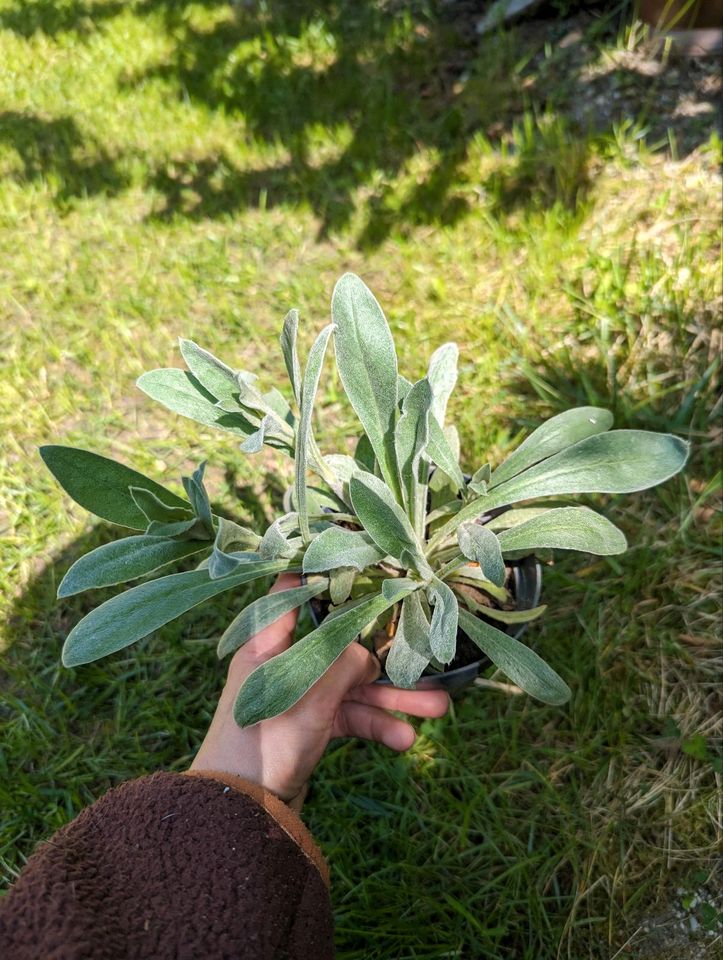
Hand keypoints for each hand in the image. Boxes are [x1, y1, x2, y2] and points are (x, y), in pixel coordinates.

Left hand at [191, 574, 448, 809]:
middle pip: (343, 646)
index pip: (294, 593)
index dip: (328, 578)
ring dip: (393, 697)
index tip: (369, 570)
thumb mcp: (307, 698)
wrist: (238, 817)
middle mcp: (284, 664)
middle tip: (428, 657)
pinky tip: (405, 740)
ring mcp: (299, 696)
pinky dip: (376, 726)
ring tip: (438, 709)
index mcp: (269, 643)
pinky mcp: (311, 726)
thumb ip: (343, 666)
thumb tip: (371, 654)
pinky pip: (351, 716)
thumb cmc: (260, 746)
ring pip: (354, 685)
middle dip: (387, 655)